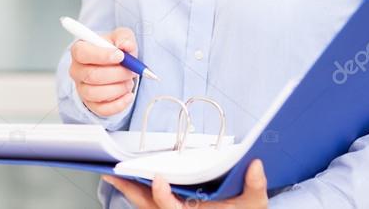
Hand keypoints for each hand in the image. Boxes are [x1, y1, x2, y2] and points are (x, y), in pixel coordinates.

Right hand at [69, 26, 138, 116]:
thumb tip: (126, 45)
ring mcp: (82, 89)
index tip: (121, 56)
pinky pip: (102, 109)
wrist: (115, 65)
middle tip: (131, 70)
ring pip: (95, 93)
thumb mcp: (120, 37)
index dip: (102, 55)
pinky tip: (128, 95)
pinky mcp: (91, 104)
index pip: (82, 53)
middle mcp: (77, 70)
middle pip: (91, 75)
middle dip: (116, 74)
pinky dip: (119, 104)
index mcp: (79, 50)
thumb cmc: (113, 50)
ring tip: (129, 81)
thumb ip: (124, 37)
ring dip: (118, 88)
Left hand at [102, 159, 267, 208]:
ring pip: (146, 206)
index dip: (162, 196)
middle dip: (130, 191)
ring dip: (131, 190)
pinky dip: (140, 191)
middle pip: (149, 208)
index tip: (157, 178)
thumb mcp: (255, 205)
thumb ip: (255, 187)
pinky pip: (151, 203)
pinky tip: (130, 177)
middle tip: (112, 174)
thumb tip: (256, 164)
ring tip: (115, 172)